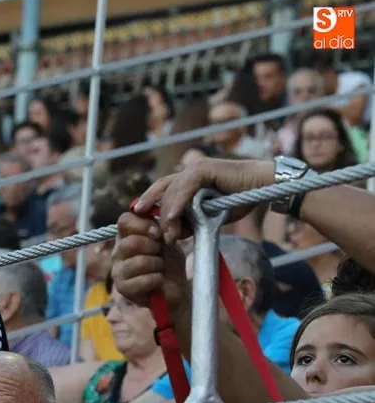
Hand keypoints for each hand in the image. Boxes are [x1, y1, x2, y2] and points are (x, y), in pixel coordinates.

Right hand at [111, 213, 189, 313]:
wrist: (174, 288)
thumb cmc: (169, 262)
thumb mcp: (166, 239)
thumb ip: (159, 226)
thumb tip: (158, 214)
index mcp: (126, 236)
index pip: (124, 220)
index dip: (143, 224)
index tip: (157, 233)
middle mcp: (117, 252)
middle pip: (131, 242)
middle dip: (153, 247)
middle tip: (161, 254)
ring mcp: (117, 270)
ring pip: (139, 262)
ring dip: (158, 264)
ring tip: (160, 268)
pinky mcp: (122, 288)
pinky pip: (143, 280)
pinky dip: (157, 279)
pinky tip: (158, 281)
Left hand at [132, 158, 274, 244]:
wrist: (263, 187)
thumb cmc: (239, 200)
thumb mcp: (209, 215)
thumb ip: (191, 221)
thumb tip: (173, 234)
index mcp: (188, 180)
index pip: (162, 190)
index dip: (150, 202)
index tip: (140, 218)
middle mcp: (189, 172)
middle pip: (163, 191)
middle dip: (155, 212)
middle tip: (154, 231)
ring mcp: (196, 168)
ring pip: (173, 191)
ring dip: (169, 215)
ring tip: (168, 234)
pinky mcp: (205, 168)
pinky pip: (186, 187)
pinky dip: (178, 203)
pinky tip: (172, 217)